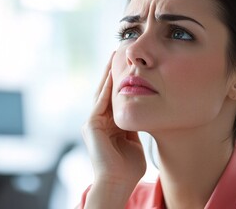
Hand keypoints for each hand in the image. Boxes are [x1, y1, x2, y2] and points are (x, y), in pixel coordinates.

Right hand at [82, 52, 146, 206]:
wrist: (118, 182)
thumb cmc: (128, 167)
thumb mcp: (133, 142)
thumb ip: (134, 128)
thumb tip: (143, 116)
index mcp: (108, 125)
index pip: (114, 97)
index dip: (119, 81)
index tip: (127, 64)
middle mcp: (98, 121)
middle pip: (105, 91)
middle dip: (111, 72)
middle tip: (117, 52)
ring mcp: (93, 122)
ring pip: (101, 93)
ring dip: (108, 74)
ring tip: (113, 56)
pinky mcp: (92, 125)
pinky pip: (100, 102)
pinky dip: (106, 88)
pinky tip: (112, 73)